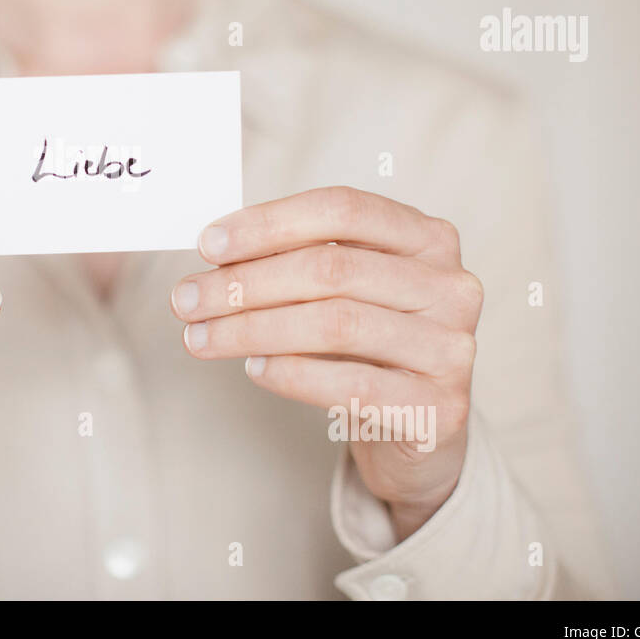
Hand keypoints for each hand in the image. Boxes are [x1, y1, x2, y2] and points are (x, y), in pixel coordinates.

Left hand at [171, 186, 481, 540]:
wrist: (420, 430)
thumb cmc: (368, 346)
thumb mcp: (343, 292)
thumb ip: (296, 262)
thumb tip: (216, 252)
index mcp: (428, 238)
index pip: (343, 208)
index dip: (269, 222)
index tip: (207, 244)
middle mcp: (451, 286)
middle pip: (332, 268)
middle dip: (246, 283)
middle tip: (186, 300)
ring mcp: (452, 348)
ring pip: (336, 324)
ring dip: (253, 329)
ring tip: (202, 337)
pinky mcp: (440, 409)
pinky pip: (351, 383)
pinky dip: (291, 373)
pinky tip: (253, 368)